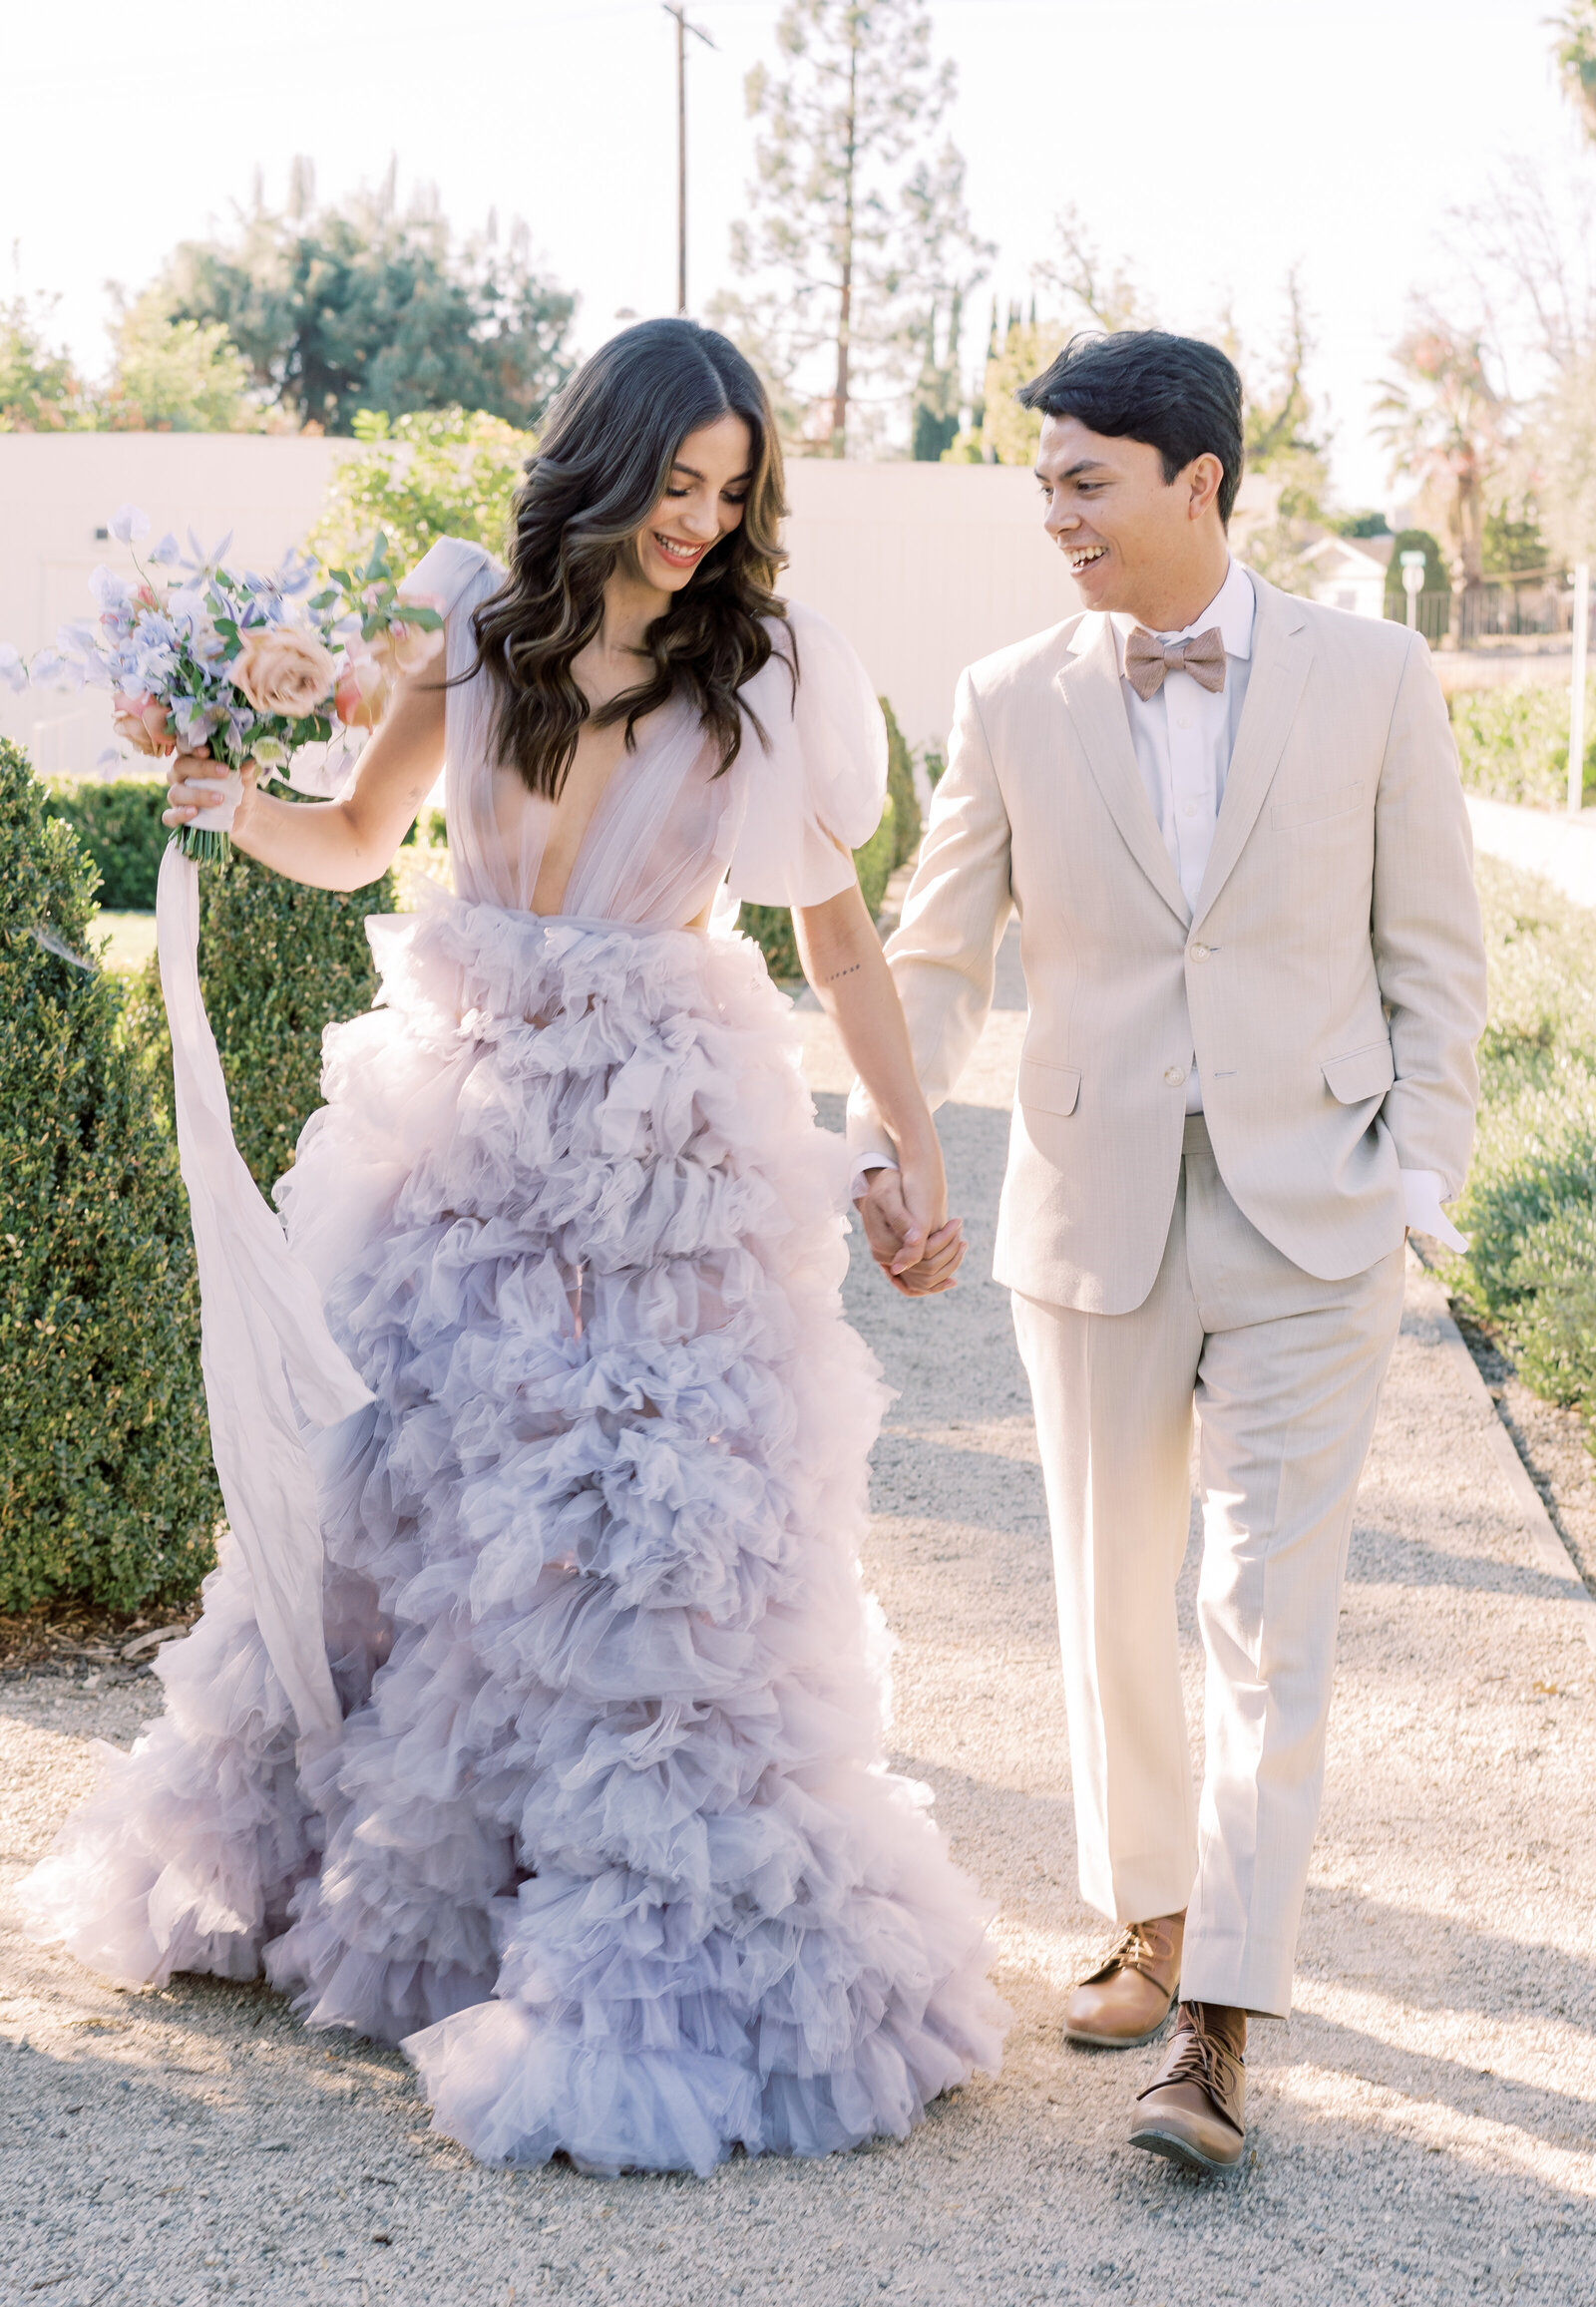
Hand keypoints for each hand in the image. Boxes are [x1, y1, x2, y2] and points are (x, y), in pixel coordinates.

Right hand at [161, 749, 256, 834]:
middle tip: (224, 773)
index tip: (207, 750)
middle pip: (180, 766)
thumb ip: (245, 771)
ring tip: (220, 799)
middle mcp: (181, 776)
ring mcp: (178, 797)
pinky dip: (179, 815)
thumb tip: (249, 762)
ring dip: (197, 795)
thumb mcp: (245, 779)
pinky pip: (169, 817)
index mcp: (193, 760)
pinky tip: (194, 813)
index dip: (192, 747)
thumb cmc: (239, 789)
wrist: (243, 814)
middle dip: (201, 768)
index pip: (185, 748)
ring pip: (176, 792)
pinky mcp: (178, 817)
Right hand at [855, 1157, 965, 1297]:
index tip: (957, 1222)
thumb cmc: (886, 1187)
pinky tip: (955, 1265)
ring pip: (927, 1280)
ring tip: (962, 1241)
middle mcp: (885, 1259)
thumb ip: (900, 1219)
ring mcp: (893, 1263)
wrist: (881, 1190)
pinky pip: (922, 1282)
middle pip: (926, 1270)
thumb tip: (915, 1241)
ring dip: (949, 1264)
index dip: (942, 1241)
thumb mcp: (889, 1195)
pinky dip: (940, 1278)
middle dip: (949, 1253)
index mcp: (882, 1244)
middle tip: (961, 1230)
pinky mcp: (902, 1262)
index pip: (920, 1255)